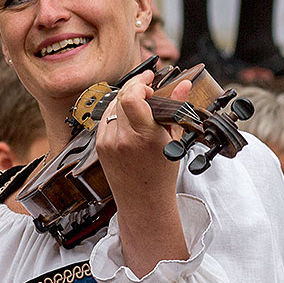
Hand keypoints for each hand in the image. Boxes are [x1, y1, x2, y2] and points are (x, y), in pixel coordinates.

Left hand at [97, 69, 191, 208]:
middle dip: (135, 86)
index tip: (150, 82)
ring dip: (126, 98)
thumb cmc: (161, 175)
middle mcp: (123, 138)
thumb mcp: (174, 140)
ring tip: (140, 104)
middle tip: (147, 86)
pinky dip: (118, 112)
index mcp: (144, 136)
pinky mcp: (100, 145)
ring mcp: (108, 142)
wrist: (143, 201)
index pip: (131, 97)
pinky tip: (129, 118)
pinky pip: (106, 118)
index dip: (140, 83)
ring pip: (112, 104)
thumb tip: (183, 85)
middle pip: (121, 96)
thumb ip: (178, 108)